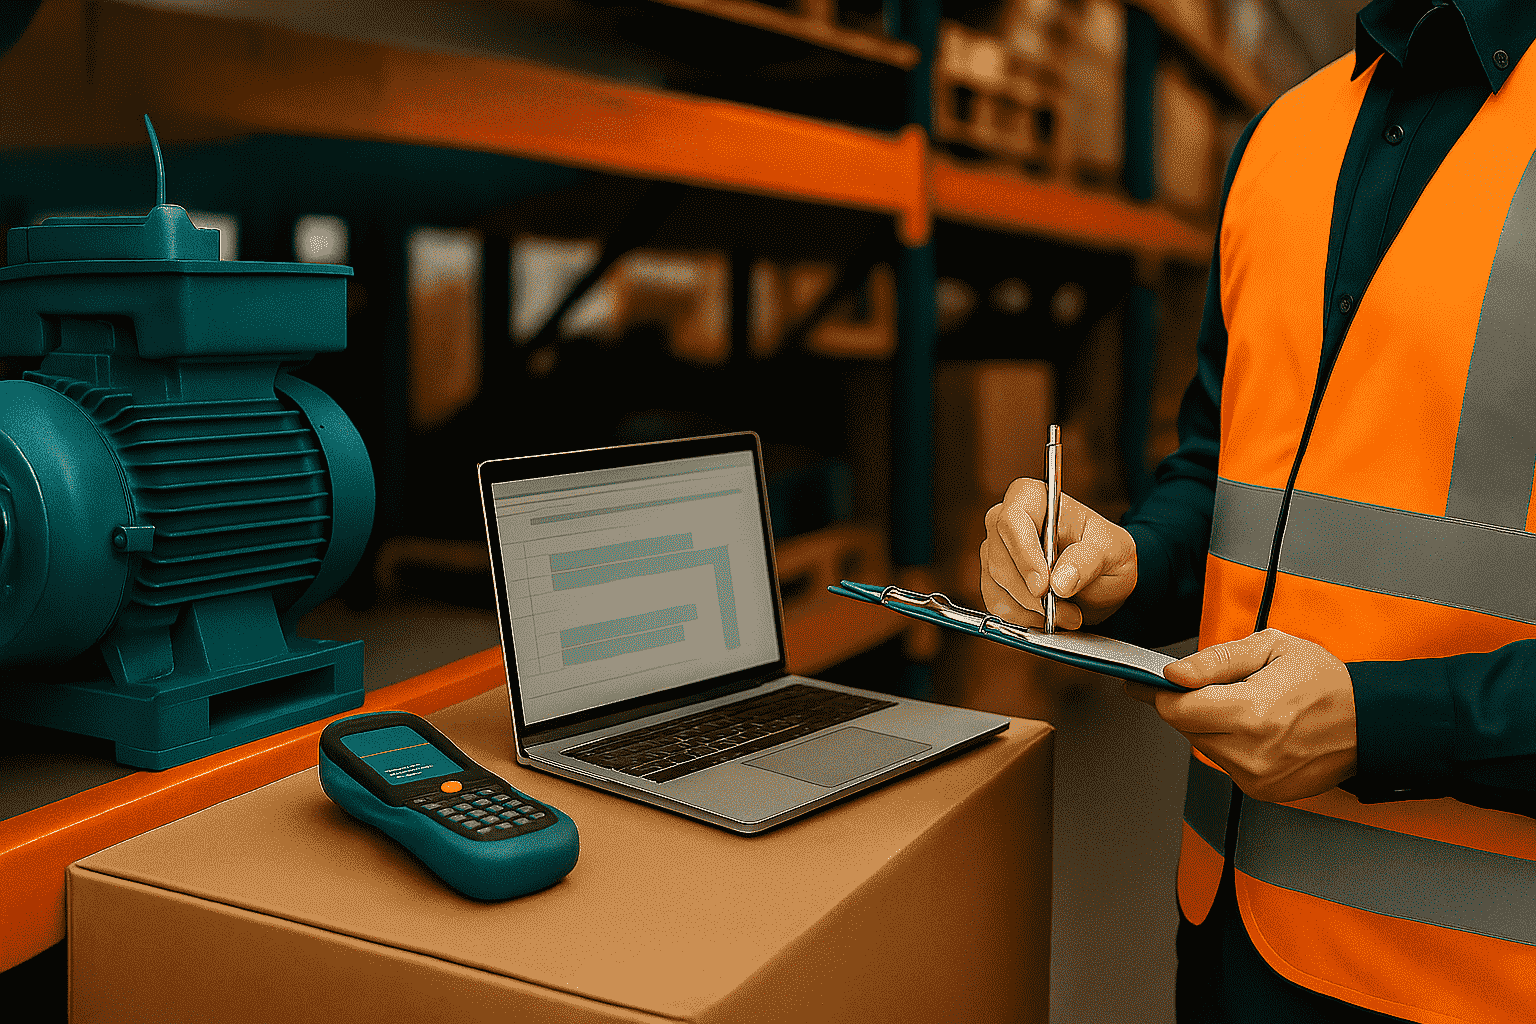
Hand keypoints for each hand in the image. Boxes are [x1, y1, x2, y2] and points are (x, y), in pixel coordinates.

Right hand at [979, 477, 1137, 629]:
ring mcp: (994, 552)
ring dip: (1032, 610)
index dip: (1024, 554)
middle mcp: (1005, 521)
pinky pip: (996, 606)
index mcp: (1031, 498)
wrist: (1100, 581)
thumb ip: (1089, 560)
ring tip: (1068, 614)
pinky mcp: (991, 581)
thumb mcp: (1113, 551)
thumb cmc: (1105, 554)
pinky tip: (1049, 616)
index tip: (1044, 586)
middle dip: (1032, 594)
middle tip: (1068, 611)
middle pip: (999, 559)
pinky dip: (1025, 619)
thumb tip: (1060, 580)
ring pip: (996, 587)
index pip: (1012, 521)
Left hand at [1125, 629, 1357, 802]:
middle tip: (1208, 686)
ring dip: (1208, 724)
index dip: (1156, 692)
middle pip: (1184, 728)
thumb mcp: (1271, 647)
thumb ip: (1216, 660)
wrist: (1369, 723)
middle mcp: (1251, 753)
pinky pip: (1223, 762)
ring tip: (1243, 705)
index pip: (1176, 709)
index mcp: (1252, 713)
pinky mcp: (1262, 791)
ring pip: (1202, 745)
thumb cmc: (1324, 680)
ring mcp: (1257, 778)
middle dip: (1187, 704)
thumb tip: (1174, 673)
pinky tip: (1255, 728)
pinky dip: (1227, 743)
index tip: (1141, 681)